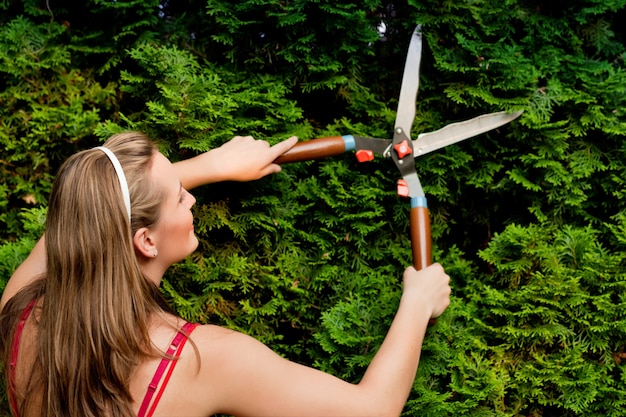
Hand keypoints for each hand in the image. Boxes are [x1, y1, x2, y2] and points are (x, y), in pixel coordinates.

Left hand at [175, 136, 297, 188]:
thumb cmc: (240, 172)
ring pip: (255, 144)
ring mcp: (250, 140)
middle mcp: (261, 144)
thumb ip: (270, 170)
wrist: (220, 163)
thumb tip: (278, 167)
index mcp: (267, 154)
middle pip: (266, 147)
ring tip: (243, 162)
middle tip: (255, 164)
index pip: (282, 147)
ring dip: (252, 151)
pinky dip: (242, 148)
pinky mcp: (240, 138)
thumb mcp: (258, 175)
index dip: (290, 143)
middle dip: (263, 153)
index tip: (295, 138)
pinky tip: (236, 156)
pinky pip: (244, 142)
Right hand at [402, 263, 450, 318]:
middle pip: (440, 279)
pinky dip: (436, 302)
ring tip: (423, 297)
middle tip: (423, 287)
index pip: (436, 267)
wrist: (417, 305)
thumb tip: (412, 270)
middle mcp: (445, 279)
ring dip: (435, 292)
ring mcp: (447, 291)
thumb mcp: (408, 273)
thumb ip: (412, 269)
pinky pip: (441, 301)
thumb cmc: (412, 287)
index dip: (429, 272)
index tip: (423, 276)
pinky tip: (427, 304)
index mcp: (438, 269)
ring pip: (441, 290)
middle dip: (434, 282)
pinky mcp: (446, 302)